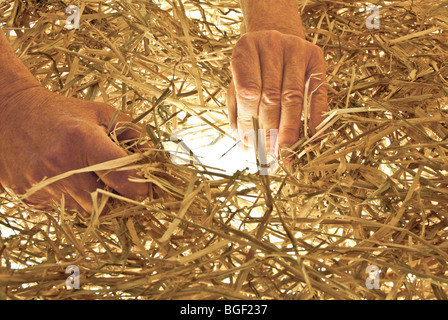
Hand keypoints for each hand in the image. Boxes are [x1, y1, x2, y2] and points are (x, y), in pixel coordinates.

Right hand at [0, 87, 148, 214]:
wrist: (9, 114)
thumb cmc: (63, 112)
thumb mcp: (101, 112)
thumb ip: (133, 132)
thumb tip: (153, 157)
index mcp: (83, 140)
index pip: (121, 176)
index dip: (138, 186)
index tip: (143, 186)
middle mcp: (61, 166)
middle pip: (106, 204)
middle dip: (120, 199)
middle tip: (122, 186)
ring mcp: (43, 184)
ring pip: (86, 211)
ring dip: (97, 201)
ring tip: (93, 178)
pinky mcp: (30, 196)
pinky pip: (64, 209)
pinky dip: (74, 200)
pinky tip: (69, 179)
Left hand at [227, 30, 326, 153]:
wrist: (273, 39)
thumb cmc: (252, 70)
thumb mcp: (237, 85)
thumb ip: (238, 114)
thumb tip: (245, 148)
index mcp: (245, 50)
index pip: (247, 92)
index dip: (249, 121)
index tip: (251, 144)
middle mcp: (270, 43)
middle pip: (271, 95)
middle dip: (270, 129)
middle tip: (270, 152)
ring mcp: (295, 47)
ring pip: (293, 96)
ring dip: (290, 127)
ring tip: (286, 149)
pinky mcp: (315, 56)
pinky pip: (317, 90)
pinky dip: (316, 115)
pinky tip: (313, 135)